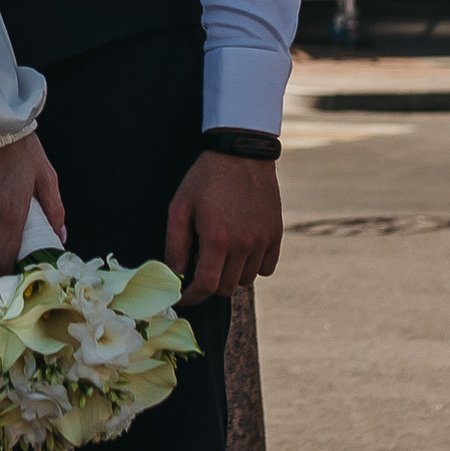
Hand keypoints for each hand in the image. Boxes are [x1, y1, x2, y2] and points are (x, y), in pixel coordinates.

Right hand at [0, 133, 63, 272]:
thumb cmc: (23, 150)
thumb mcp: (47, 178)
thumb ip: (54, 211)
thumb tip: (61, 236)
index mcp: (12, 213)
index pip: (4, 257)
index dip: (10, 269)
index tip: (18, 269)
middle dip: (5, 251)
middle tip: (19, 243)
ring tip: (8, 210)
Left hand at [164, 152, 281, 306]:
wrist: (241, 154)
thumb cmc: (205, 179)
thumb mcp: (180, 208)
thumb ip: (175, 245)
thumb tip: (174, 276)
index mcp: (217, 239)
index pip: (206, 286)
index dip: (192, 297)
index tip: (184, 296)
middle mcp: (244, 244)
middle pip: (226, 287)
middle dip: (209, 284)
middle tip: (201, 265)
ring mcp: (263, 240)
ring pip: (246, 279)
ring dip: (230, 275)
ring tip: (221, 254)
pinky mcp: (276, 234)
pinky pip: (266, 268)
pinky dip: (253, 266)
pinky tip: (241, 251)